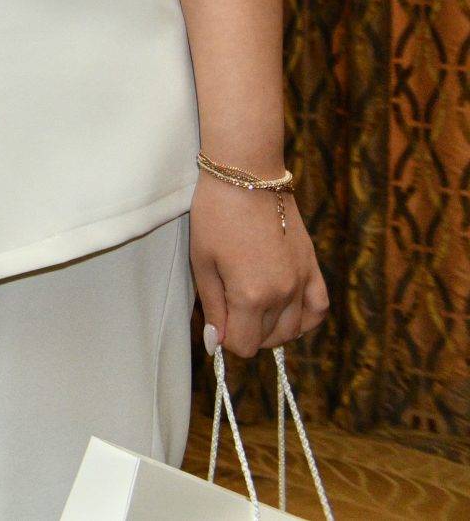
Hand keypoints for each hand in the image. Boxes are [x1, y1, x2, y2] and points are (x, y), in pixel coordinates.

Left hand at [189, 173, 328, 357]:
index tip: (215, 322)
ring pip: (292, 330)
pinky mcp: (313, 267)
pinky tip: (286, 313)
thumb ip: (213, 306)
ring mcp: (303, 281)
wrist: (246, 175)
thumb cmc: (216, 215)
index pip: (243, 345)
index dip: (225, 340)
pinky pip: (318, 310)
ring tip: (250, 308)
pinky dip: (303, 319)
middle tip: (228, 307)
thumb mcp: (202, 263)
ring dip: (271, 329)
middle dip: (245, 331)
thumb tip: (216, 341)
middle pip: (266, 339)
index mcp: (252, 296)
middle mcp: (283, 294)